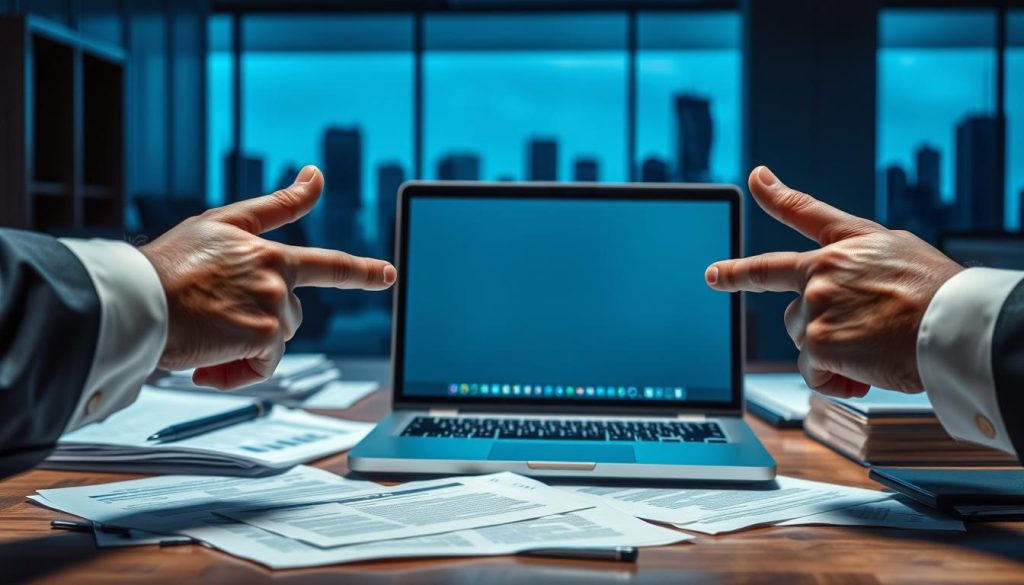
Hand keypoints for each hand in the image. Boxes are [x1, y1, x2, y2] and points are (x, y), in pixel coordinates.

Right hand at [140, 165, 396, 389]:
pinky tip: (205, 365)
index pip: (329, 264)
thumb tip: (316, 175)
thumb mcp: (218, 223)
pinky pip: (261, 368)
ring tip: (203, 339)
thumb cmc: (166, 265)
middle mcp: (278, 277)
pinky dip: (235, 373)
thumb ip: (274, 207)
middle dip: (257, 326)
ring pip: (274, 342)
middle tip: (211, 321)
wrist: (135, 299)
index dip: (361, 272)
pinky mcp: (264, 335)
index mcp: (270, 251)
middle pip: (288, 317)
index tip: (388, 274)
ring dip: (242, 350)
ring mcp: (273, 305)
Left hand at [705, 166, 962, 396]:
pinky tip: (864, 372)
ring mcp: (815, 303)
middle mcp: (823, 269)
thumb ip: (858, 261)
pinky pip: (812, 370)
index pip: (805, 212)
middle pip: (785, 295)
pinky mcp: (816, 340)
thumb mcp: (901, 254)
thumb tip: (831, 285)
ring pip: (801, 335)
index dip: (776, 194)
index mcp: (848, 244)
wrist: (954, 326)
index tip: (755, 179)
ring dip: (828, 350)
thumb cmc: (939, 296)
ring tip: (872, 348)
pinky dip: (834, 379)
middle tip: (734, 282)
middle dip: (769, 296)